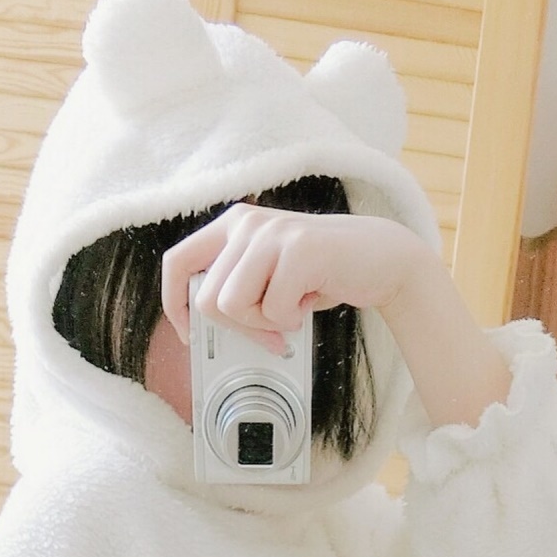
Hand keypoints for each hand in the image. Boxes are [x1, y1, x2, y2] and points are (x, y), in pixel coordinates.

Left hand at [161, 202, 512, 427]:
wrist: (381, 259)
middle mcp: (246, 223)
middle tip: (273, 324)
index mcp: (232, 226)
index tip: (190, 334)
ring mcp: (271, 233)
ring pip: (233, 306)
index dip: (175, 305)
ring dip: (265, 323)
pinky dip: (292, 319)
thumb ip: (236, 292)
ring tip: (293, 307)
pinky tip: (311, 300)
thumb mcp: (267, 279)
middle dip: (240, 326)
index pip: (176, 263)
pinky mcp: (298, 250)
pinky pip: (273, 310)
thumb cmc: (320, 275)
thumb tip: (201, 330)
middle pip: (208, 300)